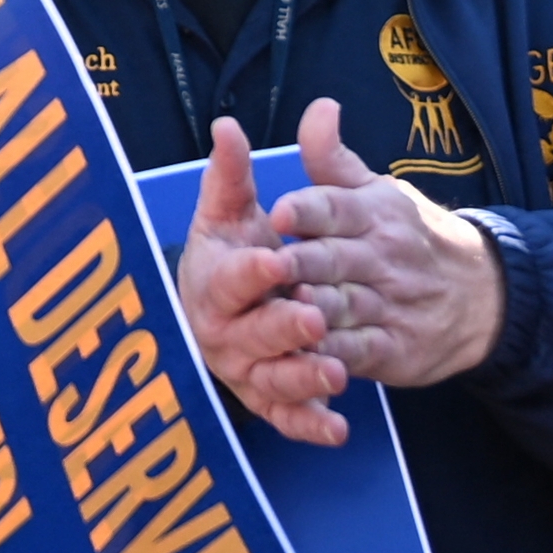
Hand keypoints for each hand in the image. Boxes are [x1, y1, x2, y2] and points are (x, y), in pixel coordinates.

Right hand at [175, 116, 354, 446]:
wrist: (223, 308)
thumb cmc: (230, 252)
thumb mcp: (231, 211)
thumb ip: (233, 173)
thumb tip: (227, 125)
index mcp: (213, 283)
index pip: (230, 278)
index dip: (251, 272)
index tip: (276, 260)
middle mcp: (223, 332)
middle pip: (250, 334)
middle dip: (282, 327)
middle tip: (315, 316)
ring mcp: (244, 370)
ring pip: (270, 380)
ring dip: (301, 378)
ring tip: (336, 372)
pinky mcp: (266, 400)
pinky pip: (286, 417)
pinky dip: (309, 425)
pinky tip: (338, 427)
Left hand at [265, 97, 503, 391]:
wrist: (481, 294)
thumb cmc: (409, 234)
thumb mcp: (377, 190)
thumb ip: (334, 158)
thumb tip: (320, 106)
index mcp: (373, 212)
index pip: (336, 206)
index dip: (307, 209)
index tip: (277, 212)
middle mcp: (381, 256)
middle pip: (334, 258)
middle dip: (302, 263)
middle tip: (269, 268)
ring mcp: (390, 304)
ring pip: (345, 306)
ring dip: (315, 311)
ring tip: (285, 312)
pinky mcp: (394, 348)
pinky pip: (361, 351)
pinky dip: (335, 356)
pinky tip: (308, 356)